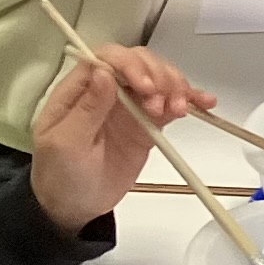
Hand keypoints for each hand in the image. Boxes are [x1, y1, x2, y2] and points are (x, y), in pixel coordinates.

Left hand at [30, 37, 210, 235]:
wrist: (73, 206)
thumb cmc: (59, 174)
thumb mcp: (65, 144)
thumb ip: (86, 109)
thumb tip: (104, 73)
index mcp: (79, 90)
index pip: (108, 58)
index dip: (131, 65)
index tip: (146, 87)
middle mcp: (106, 90)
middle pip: (138, 63)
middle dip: (157, 76)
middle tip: (163, 103)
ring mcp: (129, 106)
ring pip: (158, 79)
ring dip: (175, 87)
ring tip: (179, 110)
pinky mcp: (147, 124)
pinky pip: (169, 104)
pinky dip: (189, 101)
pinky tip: (204, 103)